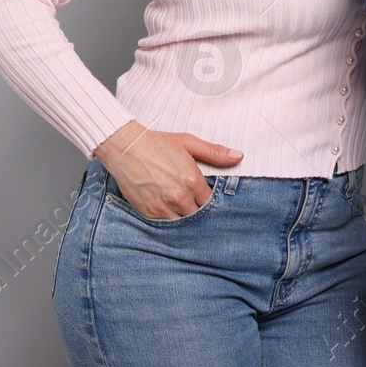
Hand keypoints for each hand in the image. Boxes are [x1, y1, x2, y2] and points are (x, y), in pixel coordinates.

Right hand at [92, 120, 241, 219]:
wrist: (126, 147)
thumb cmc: (157, 143)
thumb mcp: (188, 143)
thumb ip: (215, 152)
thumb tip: (239, 156)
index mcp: (192, 180)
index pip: (210, 201)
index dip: (209, 200)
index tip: (206, 197)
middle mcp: (179, 197)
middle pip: (198, 214)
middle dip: (198, 210)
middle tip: (195, 205)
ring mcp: (163, 206)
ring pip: (183, 222)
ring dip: (184, 217)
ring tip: (183, 209)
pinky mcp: (149, 212)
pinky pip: (165, 223)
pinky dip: (169, 219)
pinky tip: (169, 211)